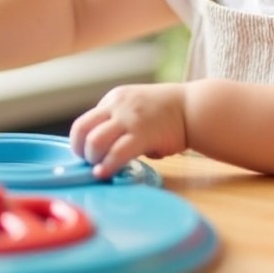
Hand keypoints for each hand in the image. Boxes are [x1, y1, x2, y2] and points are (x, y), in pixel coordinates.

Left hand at [69, 83, 187, 178]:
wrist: (193, 107)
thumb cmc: (166, 113)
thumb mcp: (135, 108)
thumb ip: (118, 124)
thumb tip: (103, 151)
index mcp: (113, 99)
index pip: (84, 122)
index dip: (82, 143)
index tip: (89, 156)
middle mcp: (117, 105)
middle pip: (81, 129)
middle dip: (81, 151)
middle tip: (92, 163)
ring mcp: (129, 118)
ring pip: (94, 141)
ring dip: (93, 159)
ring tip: (102, 167)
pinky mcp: (143, 134)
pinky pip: (116, 153)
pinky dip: (107, 166)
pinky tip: (105, 173)